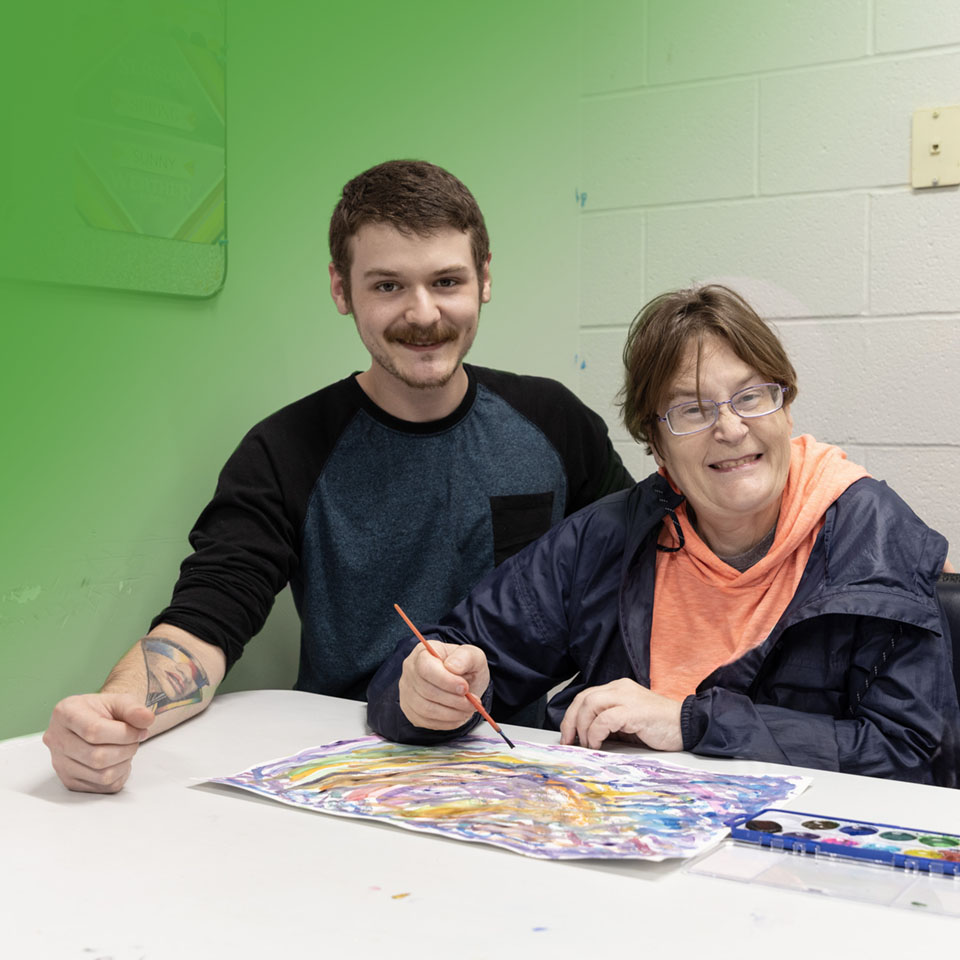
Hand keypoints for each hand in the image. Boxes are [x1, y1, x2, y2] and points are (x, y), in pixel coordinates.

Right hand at [43, 693, 155, 792]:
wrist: (92, 722)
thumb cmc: (104, 711)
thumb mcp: (120, 701)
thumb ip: (134, 708)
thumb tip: (147, 719)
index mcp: (65, 713)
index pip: (94, 731)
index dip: (124, 734)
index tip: (140, 730)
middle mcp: (56, 739)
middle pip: (97, 757)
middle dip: (127, 749)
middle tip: (136, 740)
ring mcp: (59, 763)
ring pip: (101, 775)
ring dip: (124, 763)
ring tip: (127, 749)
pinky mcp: (69, 781)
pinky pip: (102, 787)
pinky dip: (119, 775)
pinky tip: (119, 761)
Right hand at [398, 642, 489, 730]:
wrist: (462, 682)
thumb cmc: (466, 666)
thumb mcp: (473, 655)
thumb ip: (465, 657)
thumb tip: (452, 667)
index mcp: (423, 652)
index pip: (425, 667)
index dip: (445, 680)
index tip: (465, 688)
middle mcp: (410, 671)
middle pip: (426, 690)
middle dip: (453, 700)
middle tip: (473, 702)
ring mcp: (408, 692)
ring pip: (425, 709)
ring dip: (451, 713)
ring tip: (468, 709)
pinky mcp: (411, 711)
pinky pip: (426, 721)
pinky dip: (446, 722)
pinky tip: (459, 715)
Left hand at [559, 679, 682, 750]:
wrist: (688, 726)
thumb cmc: (659, 727)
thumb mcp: (627, 722)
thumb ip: (608, 724)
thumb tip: (584, 737)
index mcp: (618, 688)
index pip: (585, 696)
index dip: (571, 716)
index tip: (567, 735)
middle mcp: (620, 688)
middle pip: (584, 698)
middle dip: (571, 721)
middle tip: (569, 741)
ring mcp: (628, 697)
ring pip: (591, 704)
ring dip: (583, 727)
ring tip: (587, 744)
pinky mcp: (635, 711)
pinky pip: (606, 719)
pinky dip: (596, 732)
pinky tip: (598, 744)